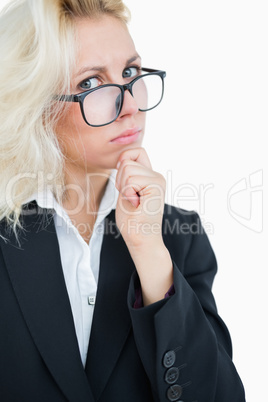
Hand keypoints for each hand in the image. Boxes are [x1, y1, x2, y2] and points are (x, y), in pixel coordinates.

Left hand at [115, 147, 172, 304]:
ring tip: (134, 202)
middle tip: (130, 198)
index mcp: (150, 176)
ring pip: (127, 169)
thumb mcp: (126, 192)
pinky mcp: (156, 187)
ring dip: (124, 188)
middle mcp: (157, 175)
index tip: (124, 185)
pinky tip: (136, 205)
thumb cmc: (132, 221)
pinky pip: (131, 180)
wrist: (140, 240)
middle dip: (120, 180)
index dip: (123, 163)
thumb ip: (127, 175)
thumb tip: (122, 158)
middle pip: (127, 160)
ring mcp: (158, 180)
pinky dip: (127, 193)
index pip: (134, 152)